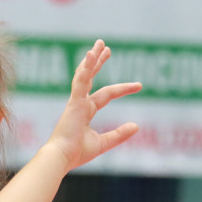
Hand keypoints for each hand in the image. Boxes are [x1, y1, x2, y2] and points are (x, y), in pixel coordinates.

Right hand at [44, 40, 140, 170]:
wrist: (61, 158)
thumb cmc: (76, 153)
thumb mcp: (102, 143)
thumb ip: (119, 134)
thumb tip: (137, 126)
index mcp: (85, 111)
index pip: (106, 95)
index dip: (122, 88)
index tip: (140, 85)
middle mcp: (80, 103)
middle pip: (91, 77)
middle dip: (98, 62)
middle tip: (106, 47)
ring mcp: (75, 101)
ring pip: (85, 74)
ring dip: (93, 59)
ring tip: (101, 44)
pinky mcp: (73, 102)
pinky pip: (80, 80)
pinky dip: (86, 67)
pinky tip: (91, 55)